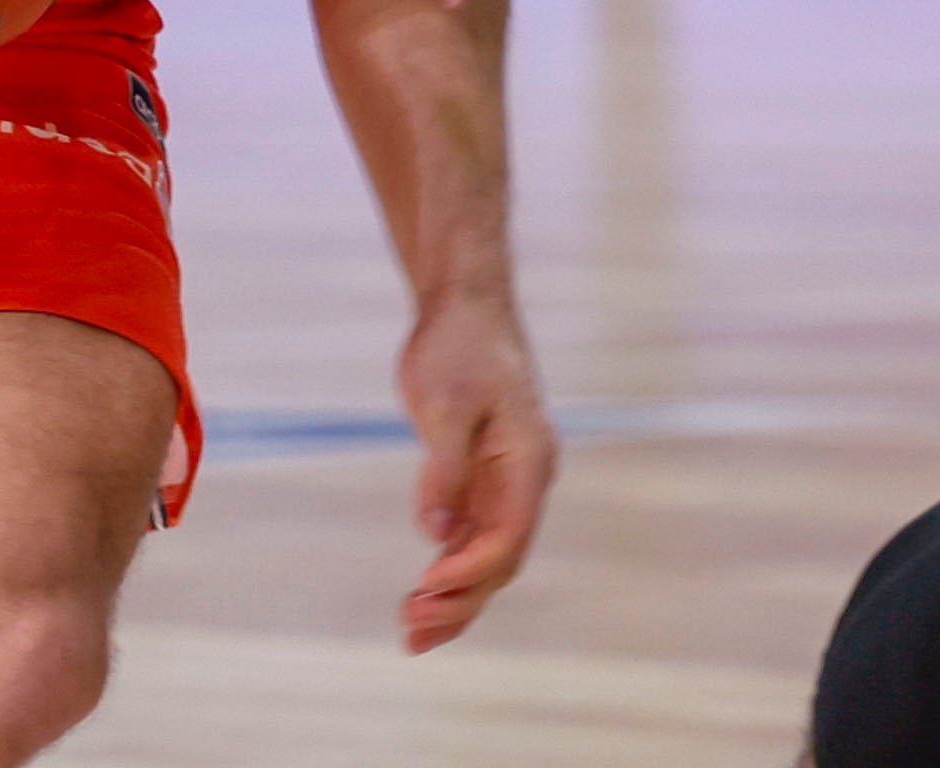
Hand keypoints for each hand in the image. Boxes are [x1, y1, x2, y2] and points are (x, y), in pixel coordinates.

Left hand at [394, 285, 555, 653]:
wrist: (465, 304)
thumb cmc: (459, 347)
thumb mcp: (445, 404)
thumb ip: (444, 469)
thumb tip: (435, 532)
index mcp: (528, 461)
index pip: (507, 536)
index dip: (468, 572)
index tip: (424, 589)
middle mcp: (526, 478)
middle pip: (502, 559)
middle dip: (460, 602)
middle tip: (411, 634)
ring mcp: (506, 479)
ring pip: (488, 554)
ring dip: (454, 595)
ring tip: (410, 631)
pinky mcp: (483, 474)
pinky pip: (473, 535)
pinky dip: (449, 567)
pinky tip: (422, 592)